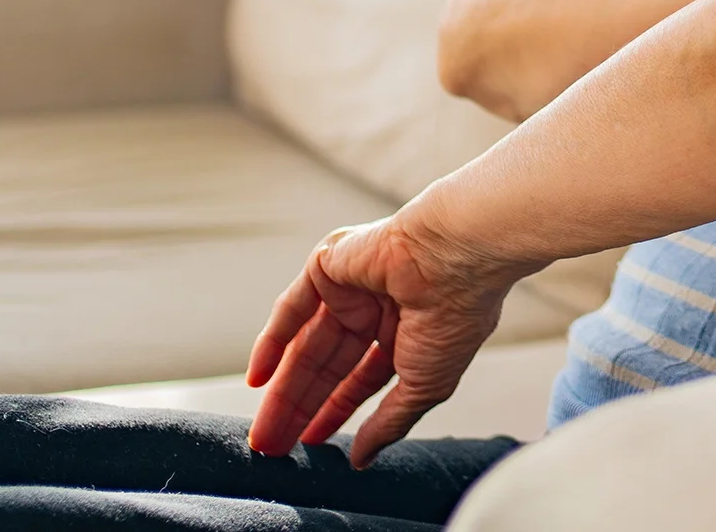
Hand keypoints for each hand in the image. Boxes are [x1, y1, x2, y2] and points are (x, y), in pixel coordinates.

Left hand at [245, 213, 528, 465]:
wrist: (456, 257)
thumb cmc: (457, 315)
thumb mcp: (424, 386)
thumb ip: (390, 422)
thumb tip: (363, 459)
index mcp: (409, 332)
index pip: (361, 377)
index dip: (335, 411)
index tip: (311, 442)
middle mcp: (378, 308)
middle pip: (329, 365)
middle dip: (302, 407)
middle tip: (275, 446)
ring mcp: (352, 286)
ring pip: (307, 344)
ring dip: (283, 387)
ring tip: (263, 430)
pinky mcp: (329, 265)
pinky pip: (291, 309)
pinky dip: (271, 343)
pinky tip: (258, 378)